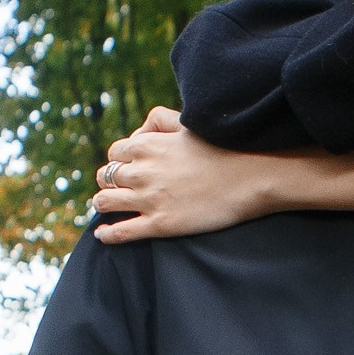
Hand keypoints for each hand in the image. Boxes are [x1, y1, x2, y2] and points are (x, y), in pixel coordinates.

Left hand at [93, 110, 294, 240]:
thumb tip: (139, 131)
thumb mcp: (188, 123)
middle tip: (120, 189)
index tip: (130, 168)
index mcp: (146, 145)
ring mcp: (148, 199)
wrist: (251, 177)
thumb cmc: (224, 148)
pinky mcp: (159, 224)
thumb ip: (160, 120)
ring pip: (104, 202)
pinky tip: (102, 234)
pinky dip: (106, 234)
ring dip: (104, 204)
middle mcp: (141, 171)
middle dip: (109, 182)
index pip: (115, 153)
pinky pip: (120, 232)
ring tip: (110, 208)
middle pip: (105, 176)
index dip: (120, 161)